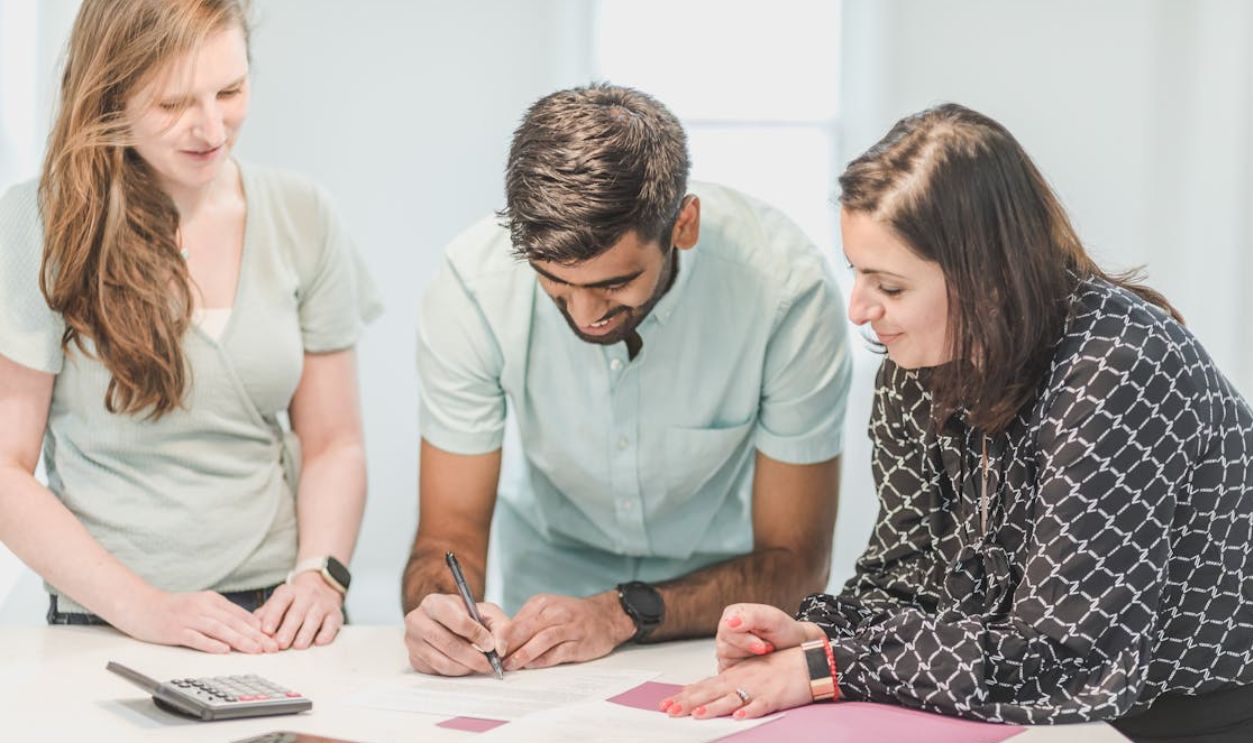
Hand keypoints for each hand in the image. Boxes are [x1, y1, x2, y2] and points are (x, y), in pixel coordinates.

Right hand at [119, 589, 279, 653]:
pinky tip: (223, 650)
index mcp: (212, 600)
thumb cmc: (172, 609)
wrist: (139, 605)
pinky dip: (210, 644)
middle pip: (234, 623)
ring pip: (219, 629)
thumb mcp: (200, 607)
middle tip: (271, 647)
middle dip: (255, 636)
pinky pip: (195, 637)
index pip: (240, 615)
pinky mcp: (175, 629)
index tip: (274, 638)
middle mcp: (203, 607)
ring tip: (255, 650)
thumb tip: (245, 627)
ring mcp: (189, 618)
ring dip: (239, 640)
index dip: (259, 627)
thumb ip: (220, 615)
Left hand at [254, 572, 344, 649]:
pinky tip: (320, 642)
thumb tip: (251, 629)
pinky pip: (332, 623)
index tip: (265, 631)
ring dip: (306, 632)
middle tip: (280, 644)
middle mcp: (307, 595)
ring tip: (298, 646)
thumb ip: (264, 614)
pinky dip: (327, 633)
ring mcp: (322, 604)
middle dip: (288, 629)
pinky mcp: (335, 614)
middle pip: (297, 612)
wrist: (322, 587)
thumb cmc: (293, 602)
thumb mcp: (278, 602)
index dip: (273, 616)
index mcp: (289, 592)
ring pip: (315, 618)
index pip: (280, 602)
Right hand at [404, 592, 510, 675]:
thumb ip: (499, 626)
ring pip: (442, 661)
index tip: (490, 645)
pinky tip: (466, 666)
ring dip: (466, 667)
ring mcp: (412, 641)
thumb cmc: (466, 616)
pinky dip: (456, 672)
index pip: (457, 621)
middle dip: (473, 657)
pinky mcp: (414, 659)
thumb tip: (499, 649)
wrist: (444, 622)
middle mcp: (417, 620)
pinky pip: (437, 671)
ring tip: (480, 665)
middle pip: (448, 644)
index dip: (476, 635)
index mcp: (434, 603)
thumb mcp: (485, 612)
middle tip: (489, 663)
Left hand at [500, 592, 633, 670]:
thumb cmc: (572, 615)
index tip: (489, 647)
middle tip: (495, 658)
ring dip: (524, 653)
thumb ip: (527, 622)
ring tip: (510, 665)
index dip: (502, 635)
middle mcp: (556, 613)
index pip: (518, 619)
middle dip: (509, 644)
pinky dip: (543, 659)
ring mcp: (570, 628)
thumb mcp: (548, 609)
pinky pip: (559, 652)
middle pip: (527, 628)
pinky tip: (532, 665)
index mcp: (543, 603)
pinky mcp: (580, 643)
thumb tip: (502, 640)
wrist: (606, 616)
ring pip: (542, 640)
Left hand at [662, 646, 811, 719]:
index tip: (665, 704)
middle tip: (671, 712)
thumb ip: (723, 684)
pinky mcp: (775, 696)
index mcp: (733, 676)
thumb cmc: (776, 668)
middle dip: (690, 703)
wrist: (806, 661)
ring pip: (732, 699)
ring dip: (715, 707)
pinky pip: (761, 705)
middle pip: (712, 693)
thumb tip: (698, 694)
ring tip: (698, 714)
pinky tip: (741, 716)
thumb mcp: (746, 672)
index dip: (684, 696)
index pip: (704, 687)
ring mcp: (757, 688)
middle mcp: (741, 680)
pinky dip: (751, 710)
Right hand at [715, 603, 821, 670]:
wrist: (795, 647)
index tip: (762, 645)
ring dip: (750, 661)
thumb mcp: (772, 618)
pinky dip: (746, 674)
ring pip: (727, 662)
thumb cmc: (784, 630)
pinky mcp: (729, 670)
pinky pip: (729, 678)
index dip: (744, 640)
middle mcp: (725, 634)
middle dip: (750, 651)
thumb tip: (730, 621)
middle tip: (768, 649)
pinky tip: (758, 666)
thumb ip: (750, 616)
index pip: (725, 629)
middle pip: (724, 648)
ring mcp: (726, 653)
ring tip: (764, 655)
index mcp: (732, 616)